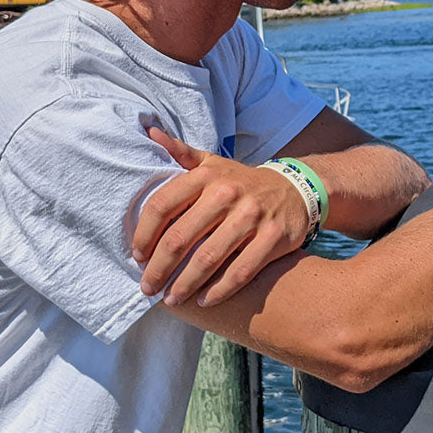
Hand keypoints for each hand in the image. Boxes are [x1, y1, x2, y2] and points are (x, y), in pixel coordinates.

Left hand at [134, 127, 311, 306]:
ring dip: (184, 285)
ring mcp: (252, 217)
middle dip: (159, 269)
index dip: (144, 235)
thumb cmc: (242, 182)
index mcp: (207, 177)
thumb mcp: (214, 163)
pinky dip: (220, 290)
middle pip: (181, 238)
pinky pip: (241, 271)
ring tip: (171, 300)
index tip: (137, 256)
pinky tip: (205, 301)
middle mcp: (228, 194)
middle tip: (147, 287)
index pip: (163, 206)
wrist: (296, 189)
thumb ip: (181, 152)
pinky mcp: (273, 238)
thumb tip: (149, 131)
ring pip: (209, 258)